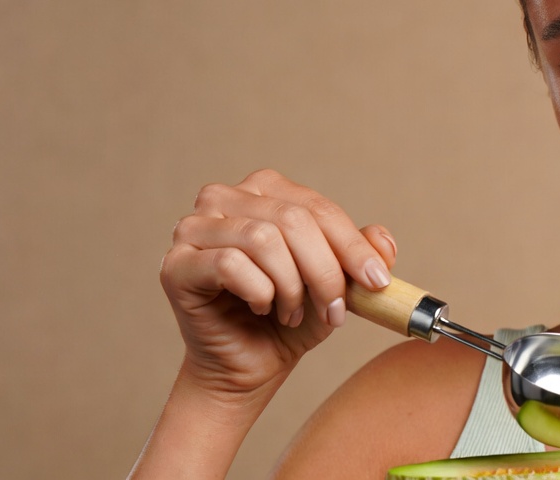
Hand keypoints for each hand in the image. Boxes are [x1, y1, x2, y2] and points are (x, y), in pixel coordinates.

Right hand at [158, 168, 397, 398]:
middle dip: (325, 271)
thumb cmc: (289, 320)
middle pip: (293, 220)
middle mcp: (224, 199)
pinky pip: (230, 265)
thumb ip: (362, 255)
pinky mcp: (176, 264)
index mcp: (265, 190)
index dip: (352, 246)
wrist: (247, 368)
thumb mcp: (339, 285)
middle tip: (335, 310)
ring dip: (291, 286)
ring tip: (294, 313)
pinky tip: (262, 309)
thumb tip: (383, 241)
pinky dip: (260, 292)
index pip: (317, 207)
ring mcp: (192, 228)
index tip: (378, 282)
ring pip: (263, 239)